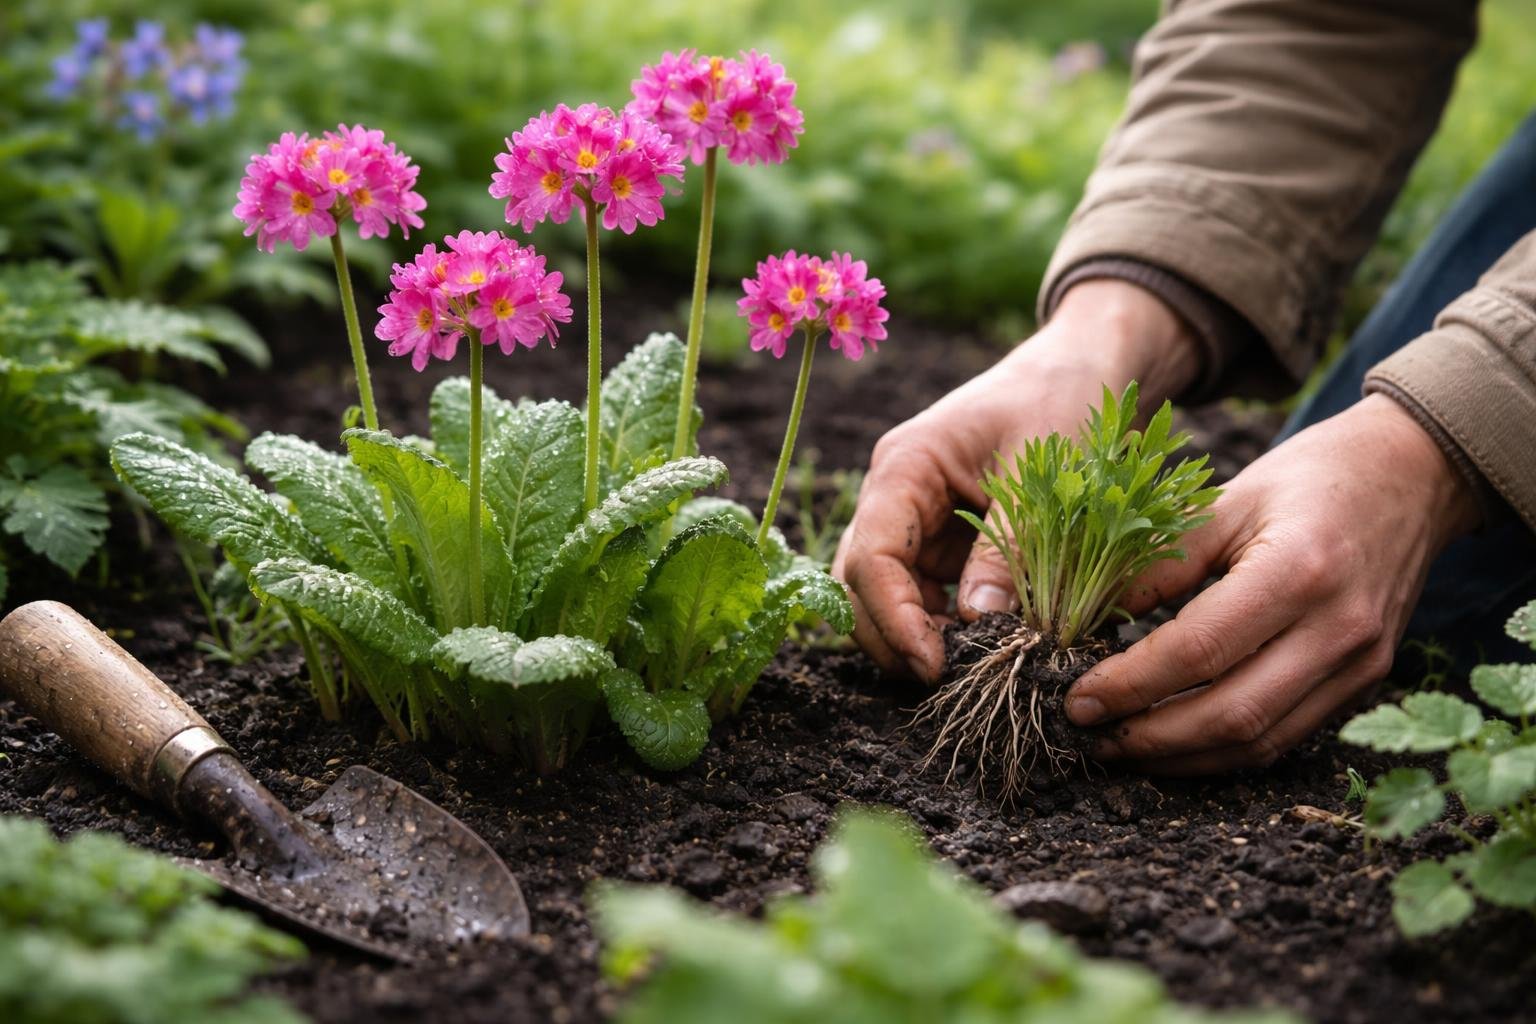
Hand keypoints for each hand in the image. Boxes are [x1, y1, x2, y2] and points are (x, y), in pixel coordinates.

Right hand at [832, 280, 1202, 681]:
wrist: (1082, 372)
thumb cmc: (1063, 404)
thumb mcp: (1042, 477)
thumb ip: (1008, 549)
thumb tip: (981, 625)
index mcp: (906, 466)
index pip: (871, 557)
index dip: (894, 619)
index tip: (935, 666)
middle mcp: (893, 495)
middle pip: (859, 584)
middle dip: (894, 636)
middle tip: (951, 679)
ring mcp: (912, 520)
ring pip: (882, 595)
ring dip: (915, 636)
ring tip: (973, 665)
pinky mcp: (938, 541)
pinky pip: (921, 594)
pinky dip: (941, 626)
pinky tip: (983, 644)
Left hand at [1066, 393, 1481, 774]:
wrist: (1412, 475)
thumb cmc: (1308, 478)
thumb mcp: (1227, 498)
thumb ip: (1162, 561)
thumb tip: (1091, 620)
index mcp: (1298, 570)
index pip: (1199, 650)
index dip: (1130, 683)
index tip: (1077, 696)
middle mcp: (1337, 628)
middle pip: (1230, 713)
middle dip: (1148, 737)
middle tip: (1087, 733)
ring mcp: (1359, 664)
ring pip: (1260, 743)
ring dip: (1182, 757)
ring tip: (1120, 747)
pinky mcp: (1365, 683)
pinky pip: (1286, 737)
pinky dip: (1223, 749)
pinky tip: (1175, 742)